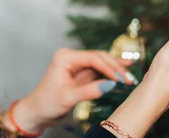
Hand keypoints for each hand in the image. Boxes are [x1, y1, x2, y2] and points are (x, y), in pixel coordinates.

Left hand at [3, 48, 134, 132]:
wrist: (37, 111)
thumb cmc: (47, 103)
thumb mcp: (68, 98)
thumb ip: (88, 91)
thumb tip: (109, 85)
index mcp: (65, 57)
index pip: (92, 58)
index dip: (109, 67)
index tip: (121, 78)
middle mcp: (71, 57)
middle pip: (99, 57)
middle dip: (115, 67)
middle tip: (129, 79)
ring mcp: (77, 64)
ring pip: (101, 62)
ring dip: (116, 69)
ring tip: (131, 75)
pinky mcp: (81, 73)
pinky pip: (99, 69)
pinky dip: (111, 72)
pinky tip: (124, 69)